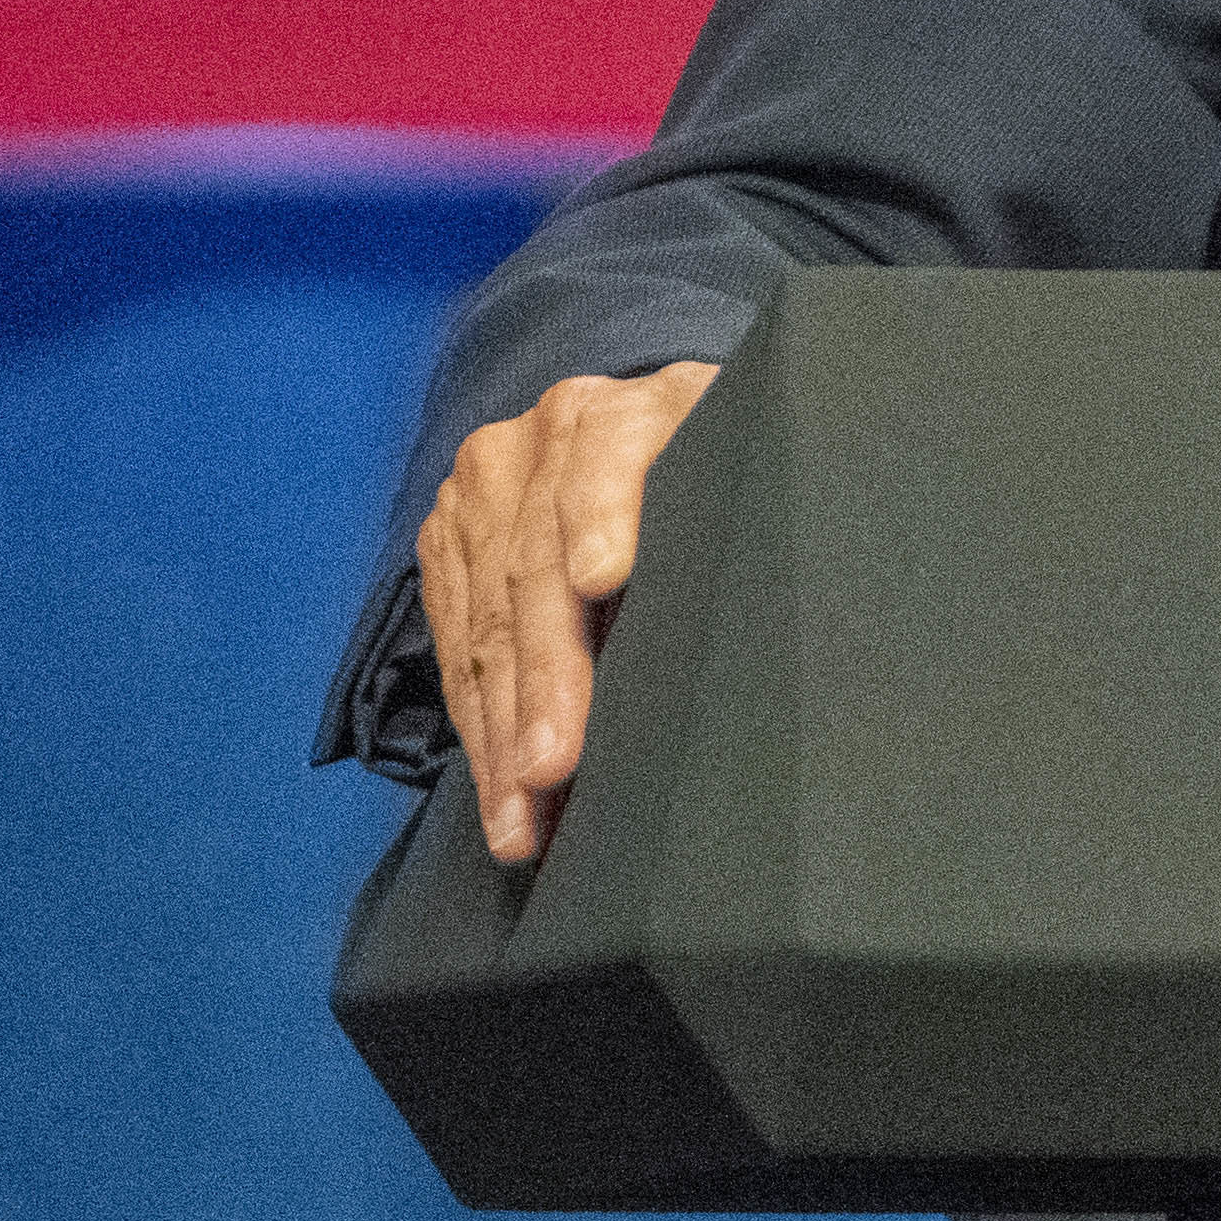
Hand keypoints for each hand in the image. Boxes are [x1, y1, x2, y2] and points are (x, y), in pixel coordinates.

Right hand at [417, 364, 721, 864]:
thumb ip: (747, 513)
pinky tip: (500, 787)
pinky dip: (480, 724)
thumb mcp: (751, 466)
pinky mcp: (450, 537)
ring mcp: (486, 487)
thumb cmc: (727, 469)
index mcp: (635, 406)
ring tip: (521, 814)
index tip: (606, 577)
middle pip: (536, 566)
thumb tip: (771, 607)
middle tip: (551, 768)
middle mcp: (547, 436)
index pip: (609, 459)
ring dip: (502, 731)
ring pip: (487, 621)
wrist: (650, 426)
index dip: (605, 516)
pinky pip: (456, 644)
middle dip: (543, 679)